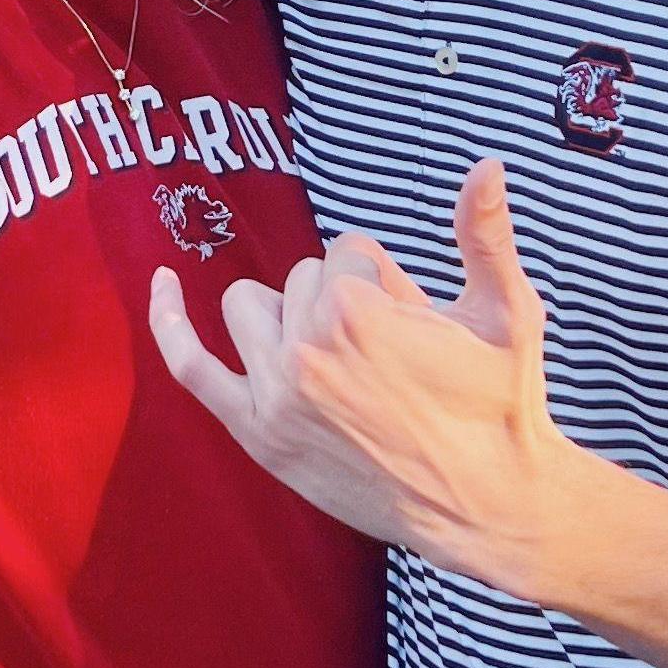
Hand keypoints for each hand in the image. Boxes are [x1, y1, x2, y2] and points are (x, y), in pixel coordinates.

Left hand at [150, 156, 574, 599]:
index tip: (419, 324)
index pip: (347, 249)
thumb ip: (485, 233)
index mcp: (357, 310)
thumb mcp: (506, 311)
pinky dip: (169, 321)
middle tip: (394, 355)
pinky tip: (161, 281)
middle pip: (303, 276)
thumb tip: (486, 162)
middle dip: (345, 300)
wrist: (488, 504)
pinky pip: (190, 367)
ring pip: (251, 305)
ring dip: (288, 314)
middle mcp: (305, 348)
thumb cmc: (502, 403)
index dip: (387, 281)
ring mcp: (274, 394)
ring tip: (339, 353)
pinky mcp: (258, 433)